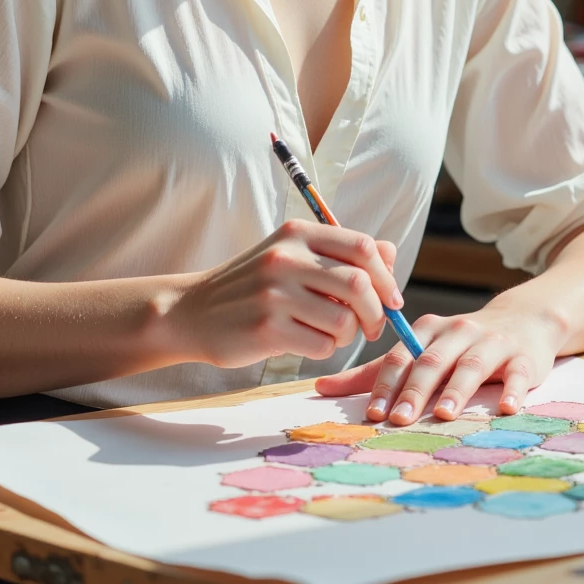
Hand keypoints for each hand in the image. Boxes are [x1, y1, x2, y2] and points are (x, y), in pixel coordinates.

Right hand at [175, 219, 399, 369]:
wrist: (192, 311)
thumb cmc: (253, 286)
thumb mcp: (291, 255)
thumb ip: (339, 253)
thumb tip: (391, 254)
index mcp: (297, 234)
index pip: (363, 247)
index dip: (386, 276)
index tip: (391, 299)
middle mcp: (286, 258)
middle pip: (360, 285)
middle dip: (377, 312)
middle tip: (373, 327)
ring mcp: (274, 294)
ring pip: (344, 321)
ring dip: (348, 335)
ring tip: (330, 334)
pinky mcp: (266, 329)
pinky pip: (322, 346)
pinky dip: (324, 349)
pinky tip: (306, 342)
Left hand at [314, 297, 565, 422]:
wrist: (524, 320)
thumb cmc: (461, 343)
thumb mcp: (421, 349)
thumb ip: (375, 371)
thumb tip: (321, 387)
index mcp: (428, 331)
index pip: (401, 356)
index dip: (385, 384)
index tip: (372, 414)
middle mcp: (457, 332)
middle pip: (431, 361)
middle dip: (414, 391)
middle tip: (399, 420)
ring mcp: (491, 343)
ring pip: (470, 366)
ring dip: (456, 391)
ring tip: (444, 416)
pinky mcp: (523, 358)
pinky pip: (517, 373)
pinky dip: (512, 390)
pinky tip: (506, 408)